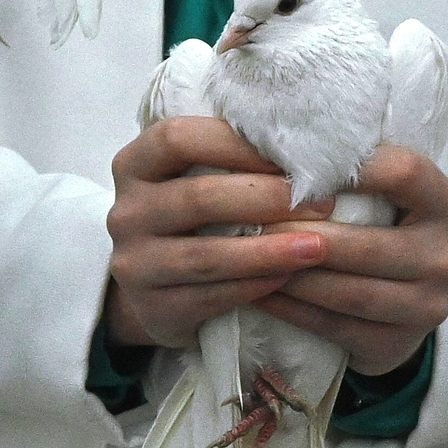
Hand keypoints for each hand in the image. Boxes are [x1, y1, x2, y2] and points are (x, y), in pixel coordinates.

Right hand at [106, 116, 334, 347]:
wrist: (149, 292)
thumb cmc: (187, 221)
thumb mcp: (188, 179)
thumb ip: (224, 157)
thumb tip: (303, 143)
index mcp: (134, 165)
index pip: (178, 139)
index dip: (236, 144)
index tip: (292, 155)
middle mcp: (125, 213)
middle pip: (199, 198)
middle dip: (267, 199)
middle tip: (322, 202)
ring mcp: (134, 264)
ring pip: (207, 256)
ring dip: (269, 250)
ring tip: (317, 247)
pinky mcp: (153, 308)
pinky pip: (211, 297)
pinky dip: (256, 286)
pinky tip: (290, 277)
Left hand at [254, 145, 447, 374]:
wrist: (398, 305)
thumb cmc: (375, 231)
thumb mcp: (380, 198)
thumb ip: (351, 174)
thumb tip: (279, 146)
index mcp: (446, 206)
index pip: (405, 172)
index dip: (353, 168)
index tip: (299, 166)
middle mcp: (445, 257)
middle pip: (369, 244)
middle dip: (306, 235)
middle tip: (256, 224)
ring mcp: (427, 306)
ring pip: (350, 292)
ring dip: (293, 276)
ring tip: (250, 260)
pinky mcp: (398, 344)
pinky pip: (335, 327)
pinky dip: (292, 310)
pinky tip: (259, 294)